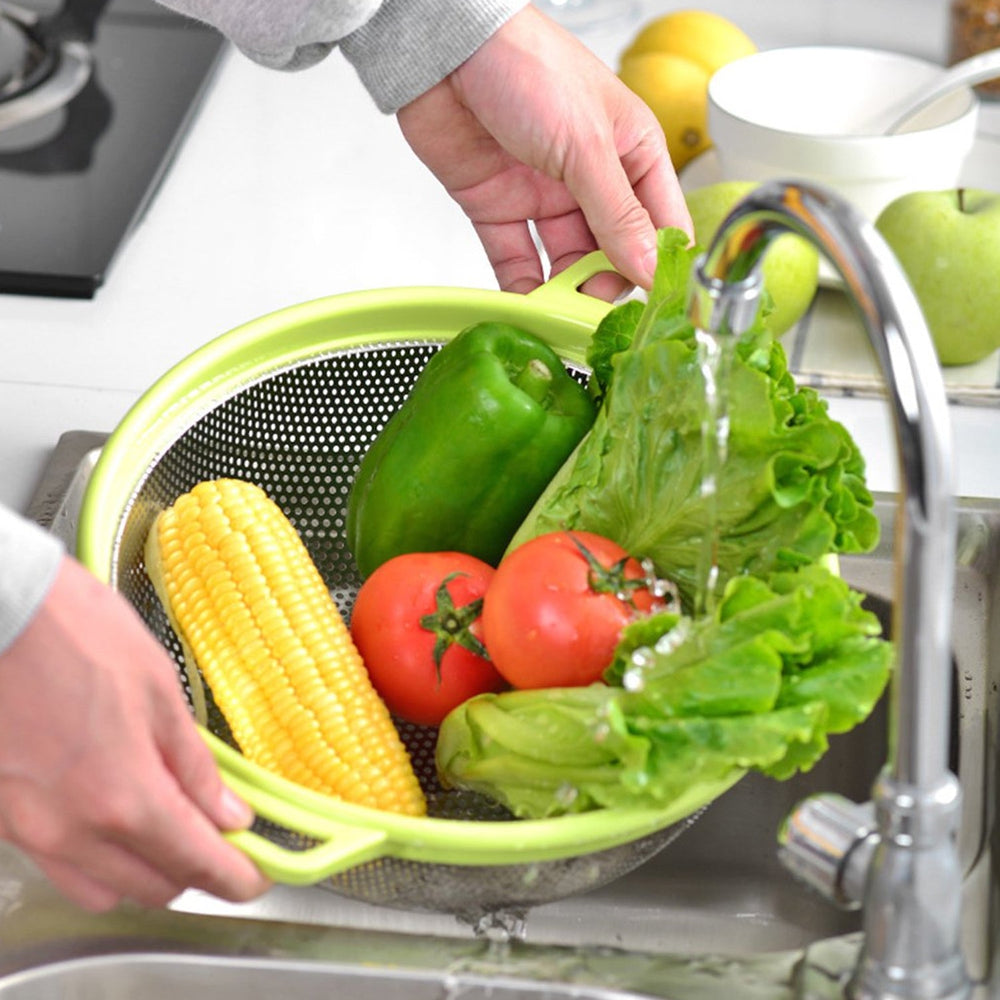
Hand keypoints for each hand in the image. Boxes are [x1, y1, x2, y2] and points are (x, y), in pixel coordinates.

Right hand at [0, 555, 270, 910]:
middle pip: (151, 888)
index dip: (235, 879)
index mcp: (124, 797)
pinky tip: (113, 814)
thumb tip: (228, 812)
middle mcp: (74, 831)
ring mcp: (30, 831)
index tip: (256, 879)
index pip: (195, 863)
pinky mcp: (3, 820)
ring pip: (101, 888)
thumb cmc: (78, 637)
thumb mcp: (158, 691)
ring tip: (168, 828)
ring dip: (143, 872)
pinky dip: (96, 858)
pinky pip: (59, 865)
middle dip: (194, 873)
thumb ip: (193, 764)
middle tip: (219, 840)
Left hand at [396, 4, 691, 296]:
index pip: (660, 224)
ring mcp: (545, 195)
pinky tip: (527, 308)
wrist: (446, 50)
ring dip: (564, 293)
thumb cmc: (526, 65)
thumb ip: (617, 214)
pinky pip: (516, 259)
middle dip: (606, 287)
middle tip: (597, 316)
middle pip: (612, 252)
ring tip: (562, 318)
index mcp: (632, 153)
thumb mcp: (587, 145)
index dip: (658, 266)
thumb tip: (650, 268)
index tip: (655, 308)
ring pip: (564, 262)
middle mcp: (592, 178)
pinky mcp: (499, 208)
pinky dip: (520, 287)